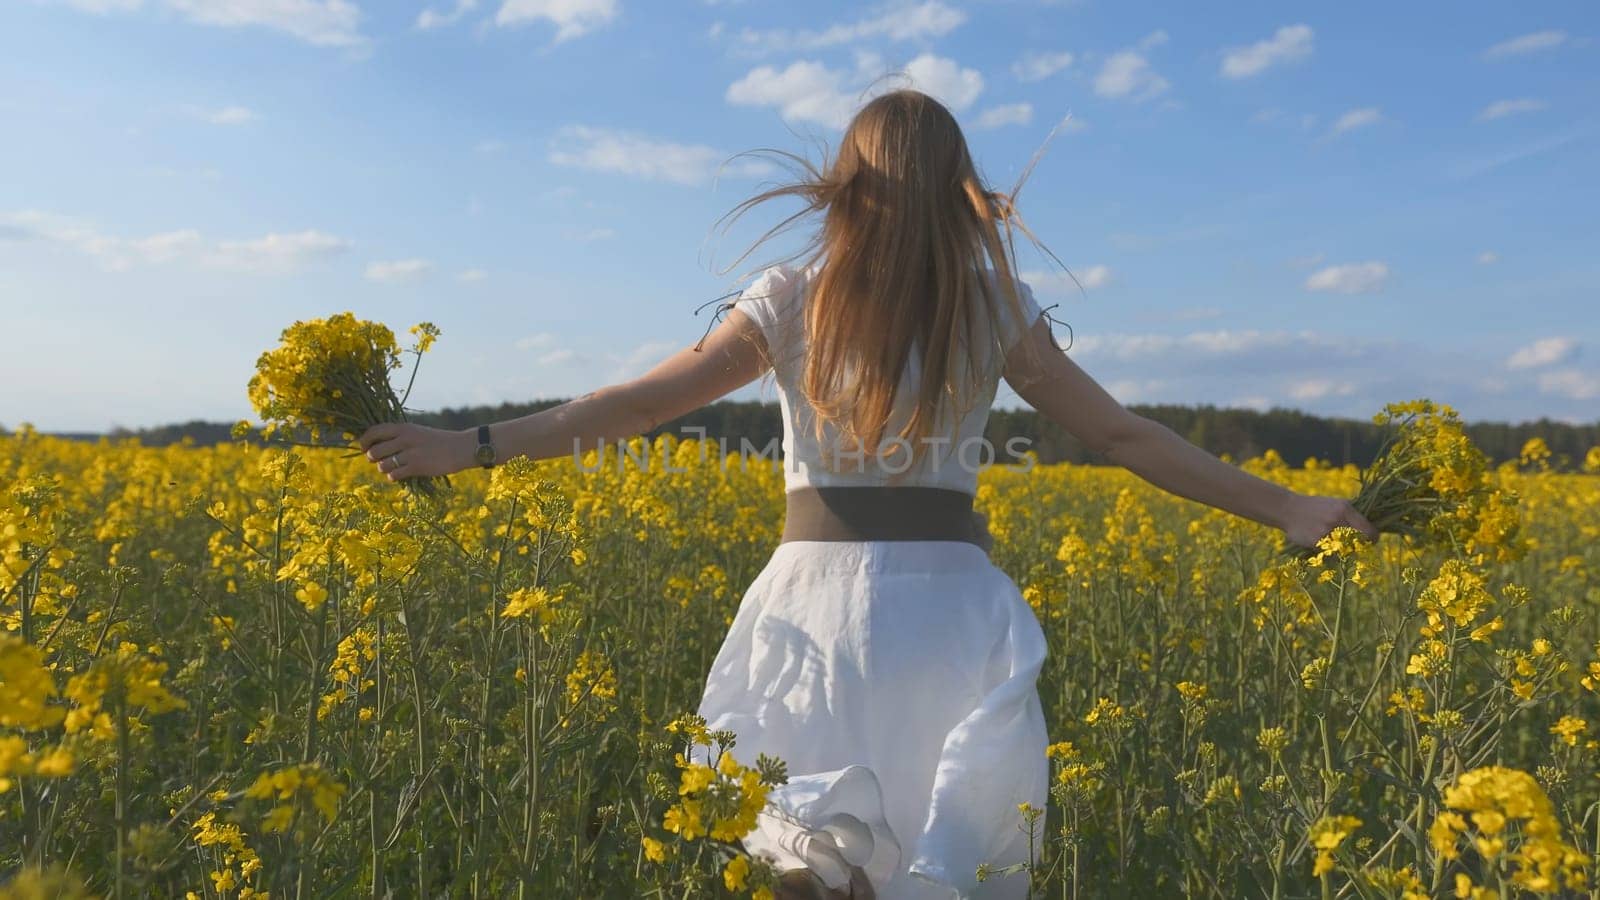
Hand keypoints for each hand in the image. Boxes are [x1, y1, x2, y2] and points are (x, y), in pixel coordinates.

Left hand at [358, 423, 473, 481]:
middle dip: (372, 458)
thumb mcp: (416, 432)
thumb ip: (397, 436)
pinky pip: (394, 475)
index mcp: (403, 427)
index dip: (364, 441)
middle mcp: (405, 439)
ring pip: (383, 465)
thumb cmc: (436, 441)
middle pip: (375, 451)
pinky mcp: (417, 467)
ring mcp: (411, 453)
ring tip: (391, 468)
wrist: (459, 448)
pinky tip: (399, 475)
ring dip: (383, 469)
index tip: (363, 448)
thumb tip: (374, 446)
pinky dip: (393, 477)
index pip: (374, 432)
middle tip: (378, 460)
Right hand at [1278, 493, 1379, 548]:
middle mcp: (1337, 520)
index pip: (1369, 531)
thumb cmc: (1316, 507)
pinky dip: (1329, 550)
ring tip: (1336, 543)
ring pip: (1345, 550)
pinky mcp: (1316, 542)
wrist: (1289, 509)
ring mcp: (1326, 532)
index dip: (1373, 539)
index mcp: (1345, 509)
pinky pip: (1330, 552)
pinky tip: (1321, 543)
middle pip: (1359, 542)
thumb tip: (1372, 531)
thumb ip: (1353, 515)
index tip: (1371, 541)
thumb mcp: (1336, 504)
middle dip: (1359, 545)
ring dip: (1344, 549)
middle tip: (1356, 546)